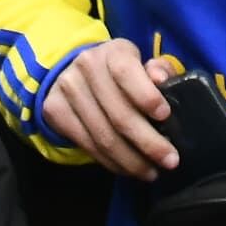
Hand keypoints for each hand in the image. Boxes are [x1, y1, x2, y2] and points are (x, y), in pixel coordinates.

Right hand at [41, 43, 179, 180]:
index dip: (146, 96)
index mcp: (113, 52)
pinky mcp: (55, 110)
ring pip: (103, 136)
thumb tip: (161, 78)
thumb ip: (158, 71)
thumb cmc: (121, 73)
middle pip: (118, 113)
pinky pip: (88, 145)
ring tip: (152, 172)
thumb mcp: (141, 65)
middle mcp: (86, 66)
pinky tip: (128, 169)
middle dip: (148, 142)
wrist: (74, 72)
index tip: (165, 116)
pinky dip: (111, 163)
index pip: (126, 73)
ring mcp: (68, 88)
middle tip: (171, 160)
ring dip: (131, 160)